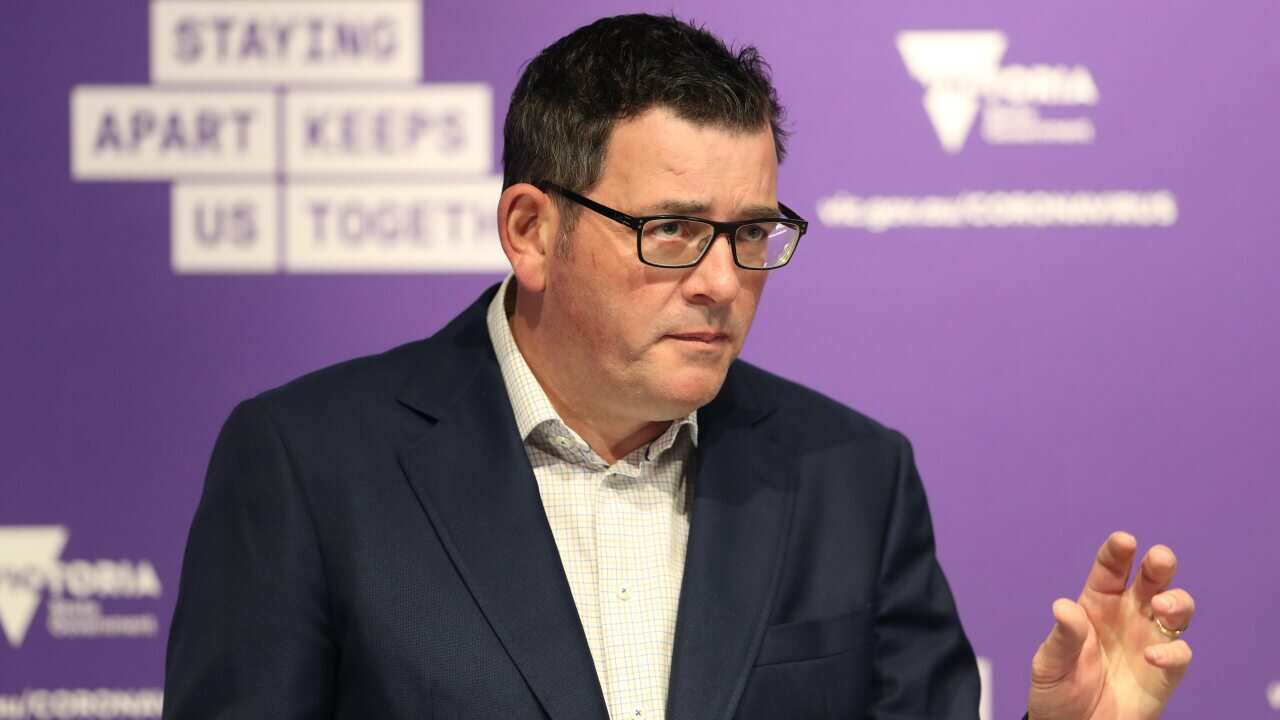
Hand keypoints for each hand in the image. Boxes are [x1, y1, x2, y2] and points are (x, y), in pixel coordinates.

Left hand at [1027, 531, 1193, 719]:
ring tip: (1160, 607)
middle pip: (1152, 581)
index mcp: (1096, 605)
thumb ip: (1062, 637)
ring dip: (1177, 601)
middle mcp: (1128, 616)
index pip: (1109, 570)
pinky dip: (1173, 652)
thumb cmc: (1057, 690)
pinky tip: (1152, 656)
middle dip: (1160, 564)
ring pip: (1177, 610)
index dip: (1117, 553)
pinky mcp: (1165, 674)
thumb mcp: (1050, 664)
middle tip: (1159, 559)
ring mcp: (1149, 642)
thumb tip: (1063, 606)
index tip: (1123, 541)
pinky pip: (1179, 654)